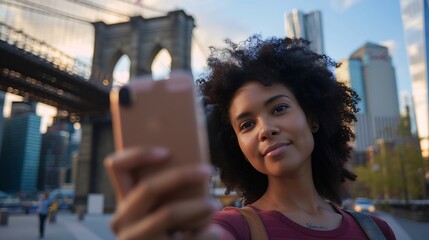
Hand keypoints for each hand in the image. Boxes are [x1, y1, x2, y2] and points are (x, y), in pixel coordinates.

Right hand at [104, 147, 221, 239]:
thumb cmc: (167, 231)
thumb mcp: (159, 212)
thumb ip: (168, 192)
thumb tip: (196, 167)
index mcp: (123, 200)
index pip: (116, 167)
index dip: (138, 155)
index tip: (166, 152)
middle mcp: (122, 218)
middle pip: (148, 188)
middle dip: (182, 175)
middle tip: (208, 170)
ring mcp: (133, 237)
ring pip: (168, 213)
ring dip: (198, 206)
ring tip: (215, 204)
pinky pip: (183, 238)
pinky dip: (203, 233)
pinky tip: (215, 231)